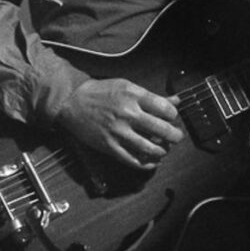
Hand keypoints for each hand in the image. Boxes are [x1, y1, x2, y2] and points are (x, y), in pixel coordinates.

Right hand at [56, 77, 184, 170]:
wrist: (73, 101)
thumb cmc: (101, 92)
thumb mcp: (127, 86)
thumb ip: (152, 96)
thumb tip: (175, 100)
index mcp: (134, 96)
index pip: (165, 109)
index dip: (173, 116)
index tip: (172, 118)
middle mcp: (128, 114)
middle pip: (162, 129)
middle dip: (175, 136)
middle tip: (176, 137)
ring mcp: (119, 132)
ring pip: (150, 148)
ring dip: (162, 151)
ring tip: (164, 149)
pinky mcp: (109, 146)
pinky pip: (133, 160)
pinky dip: (146, 164)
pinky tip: (152, 161)